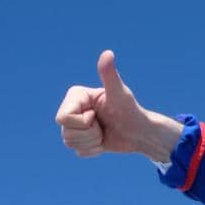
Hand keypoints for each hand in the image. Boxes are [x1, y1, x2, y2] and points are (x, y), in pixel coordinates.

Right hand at [55, 51, 182, 161]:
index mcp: (76, 96)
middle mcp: (72, 108)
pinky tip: (104, 141)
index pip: (63, 118)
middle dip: (89, 134)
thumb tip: (108, 53)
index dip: (83, 122)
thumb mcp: (120, 94)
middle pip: (66, 132)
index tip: (98, 115)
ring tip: (104, 133)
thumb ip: (110, 76)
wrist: (140, 132)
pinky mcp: (81, 139)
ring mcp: (75, 124)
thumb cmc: (131, 110)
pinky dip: (94, 150)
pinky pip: (79, 152)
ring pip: (69, 143)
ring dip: (92, 142)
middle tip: (103, 126)